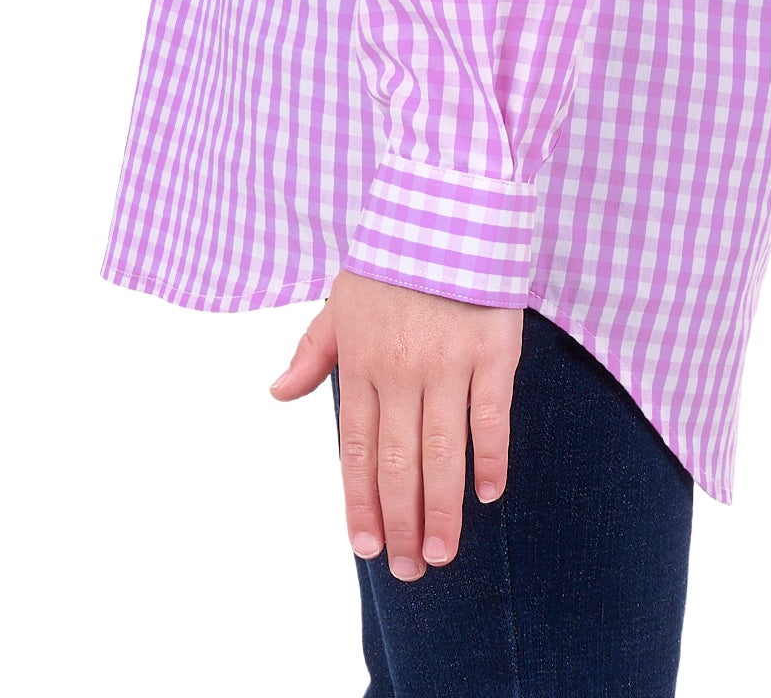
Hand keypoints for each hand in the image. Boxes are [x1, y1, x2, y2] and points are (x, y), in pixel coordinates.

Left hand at [269, 267, 523, 576]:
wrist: (447, 201)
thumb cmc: (393, 256)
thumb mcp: (342, 298)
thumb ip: (312, 350)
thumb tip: (278, 393)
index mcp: (360, 361)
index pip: (357, 449)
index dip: (359, 500)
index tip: (363, 545)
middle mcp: (401, 369)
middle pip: (399, 462)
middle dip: (399, 522)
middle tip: (406, 569)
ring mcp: (448, 362)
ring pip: (442, 450)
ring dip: (440, 508)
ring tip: (439, 554)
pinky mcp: (493, 349)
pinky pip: (491, 416)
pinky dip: (489, 457)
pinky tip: (487, 495)